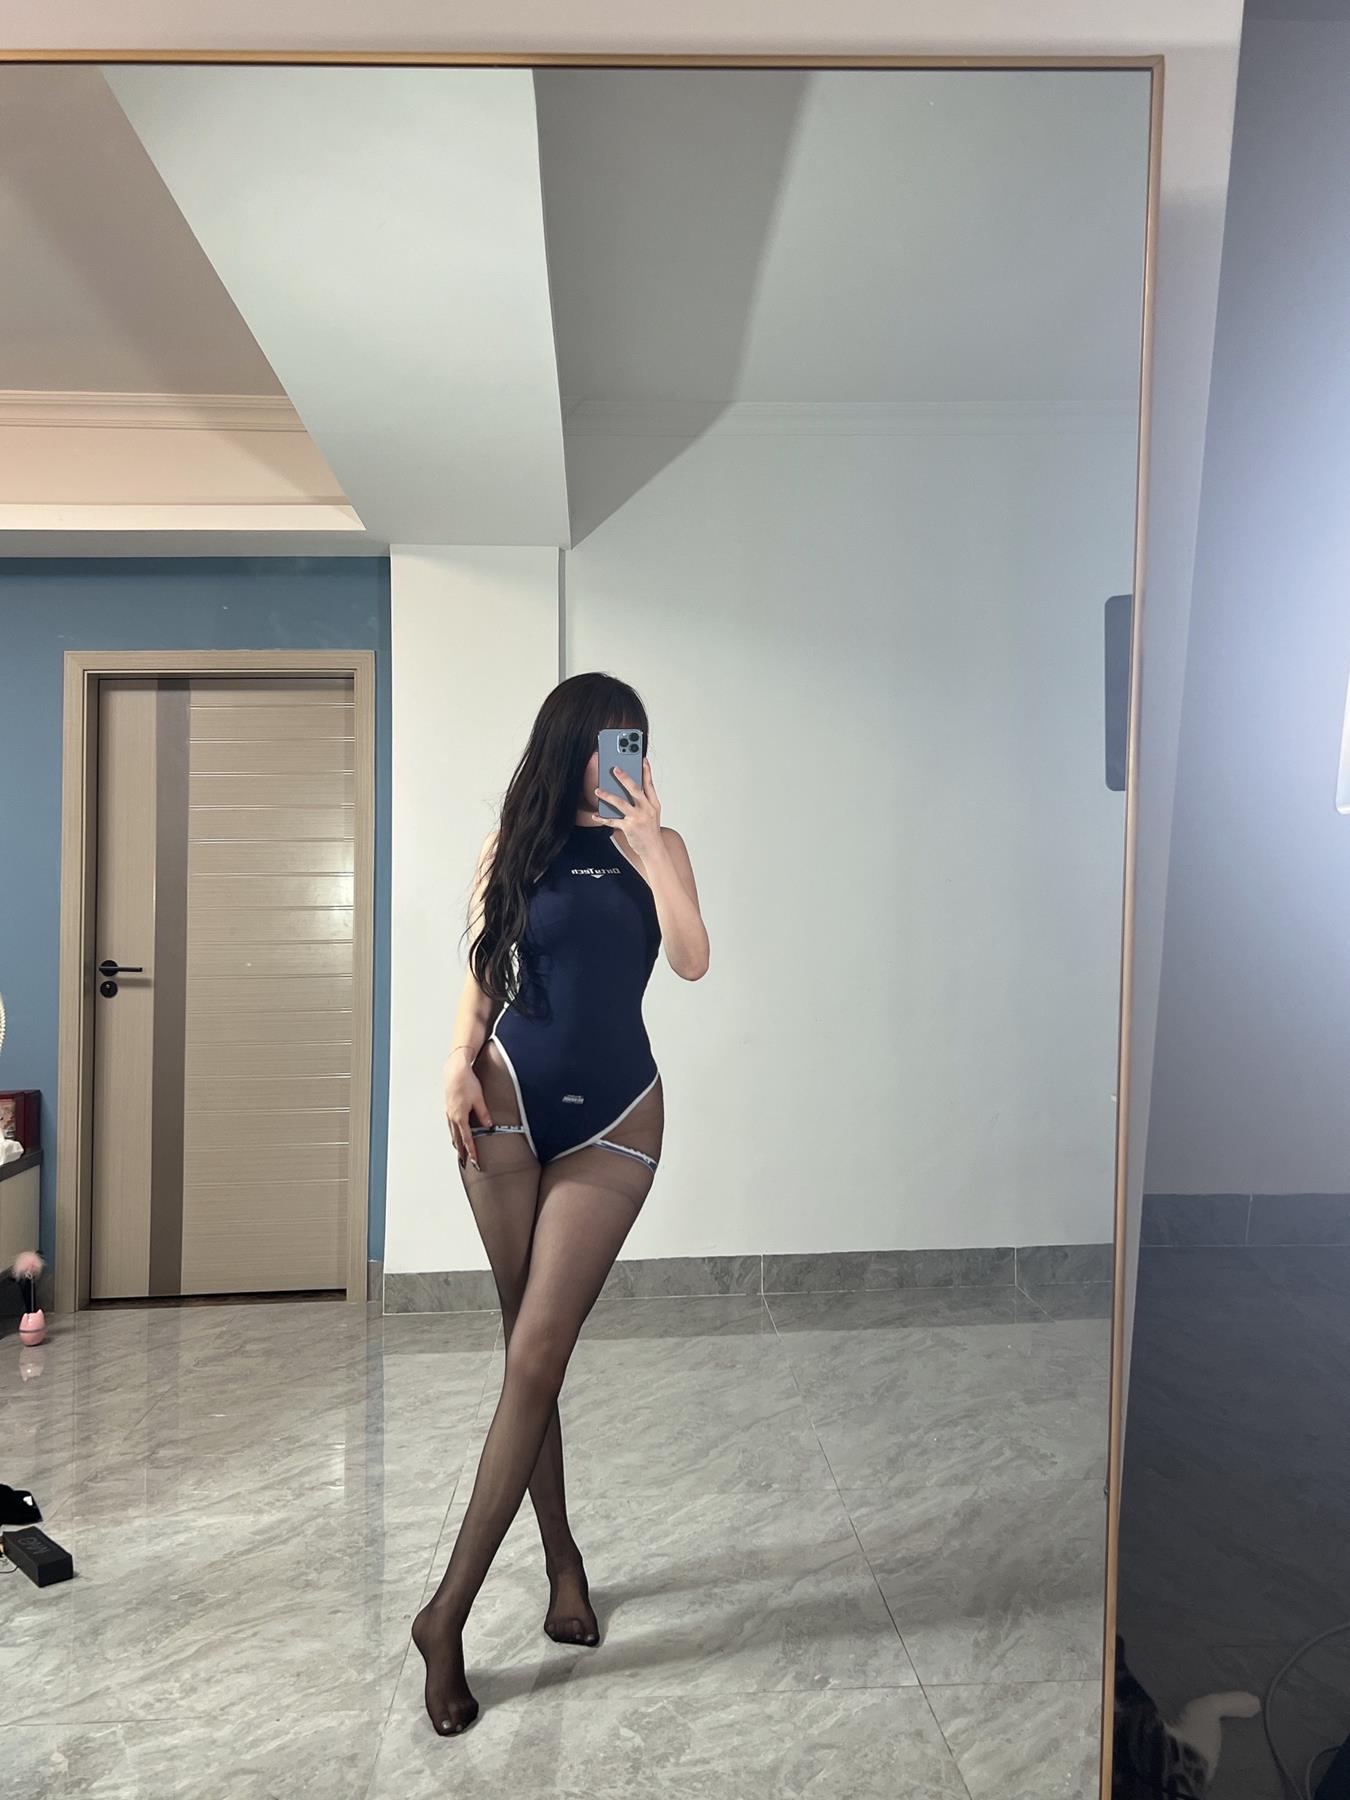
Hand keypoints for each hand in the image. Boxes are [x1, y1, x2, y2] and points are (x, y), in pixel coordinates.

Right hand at [444, 1055, 491, 1170]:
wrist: (455, 1070)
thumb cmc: (466, 1082)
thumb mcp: (479, 1099)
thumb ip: (483, 1114)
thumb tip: (488, 1125)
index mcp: (460, 1117)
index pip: (467, 1139)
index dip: (472, 1152)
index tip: (474, 1161)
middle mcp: (453, 1117)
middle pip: (458, 1139)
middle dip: (462, 1152)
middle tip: (466, 1163)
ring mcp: (449, 1113)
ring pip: (453, 1133)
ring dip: (457, 1144)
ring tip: (460, 1153)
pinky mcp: (449, 1108)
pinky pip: (451, 1125)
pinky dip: (454, 1133)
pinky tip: (456, 1135)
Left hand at [594, 756, 662, 859]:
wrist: (654, 850)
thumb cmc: (650, 830)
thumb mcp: (652, 813)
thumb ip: (644, 801)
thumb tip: (629, 788)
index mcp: (654, 804)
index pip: (649, 785)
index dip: (646, 771)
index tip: (642, 759)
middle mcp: (647, 809)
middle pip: (635, 790)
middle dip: (625, 778)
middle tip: (615, 769)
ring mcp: (638, 818)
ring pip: (621, 803)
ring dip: (608, 796)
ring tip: (598, 790)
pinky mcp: (629, 828)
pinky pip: (613, 821)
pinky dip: (603, 818)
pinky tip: (595, 815)